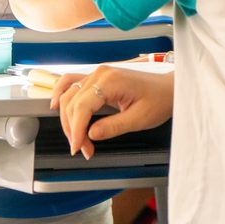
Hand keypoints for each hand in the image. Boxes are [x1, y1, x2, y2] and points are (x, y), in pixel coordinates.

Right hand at [50, 66, 172, 159]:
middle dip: (73, 129)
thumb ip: (113, 127)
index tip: (78, 148)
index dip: (76, 130)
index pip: (81, 107)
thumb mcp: (140, 119)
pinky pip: (72, 83)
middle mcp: (99, 73)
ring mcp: (97, 73)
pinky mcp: (97, 78)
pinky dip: (61, 94)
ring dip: (67, 118)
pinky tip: (55, 106)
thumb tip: (91, 135)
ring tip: (77, 139)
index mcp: (110, 80)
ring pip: (68, 95)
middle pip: (71, 102)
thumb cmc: (159, 100)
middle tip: (84, 150)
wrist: (170, 88)